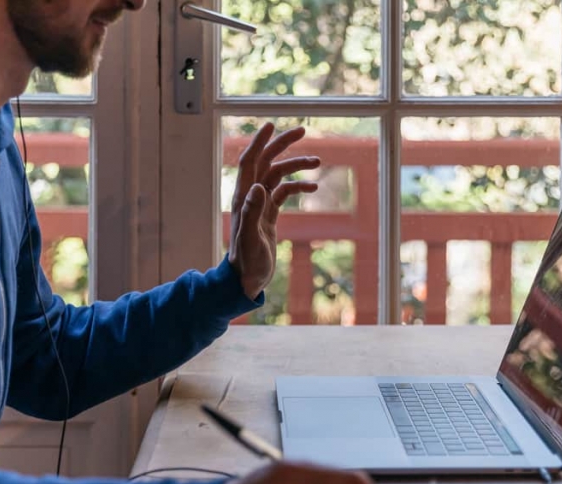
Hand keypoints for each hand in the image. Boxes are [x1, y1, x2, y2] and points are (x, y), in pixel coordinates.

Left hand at [228, 123, 320, 299]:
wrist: (247, 281)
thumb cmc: (246, 263)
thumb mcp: (250, 238)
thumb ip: (252, 212)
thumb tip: (258, 186)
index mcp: (243, 198)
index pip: (249, 162)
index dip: (258, 142)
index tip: (270, 124)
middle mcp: (250, 198)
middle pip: (266, 162)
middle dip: (282, 145)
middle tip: (301, 131)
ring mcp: (260, 206)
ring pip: (278, 176)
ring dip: (296, 167)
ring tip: (318, 163)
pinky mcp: (269, 216)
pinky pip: (284, 193)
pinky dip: (298, 187)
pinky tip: (313, 188)